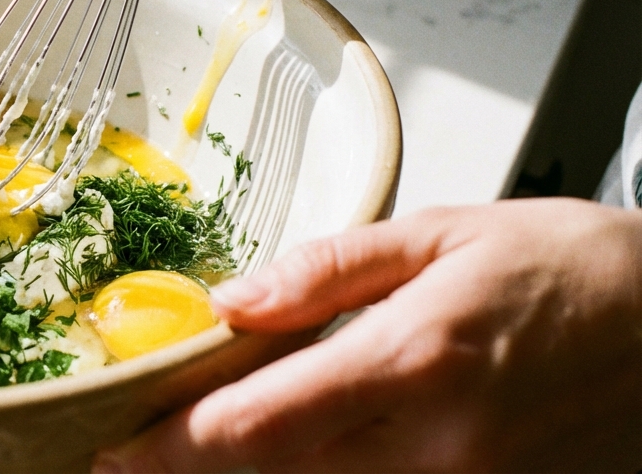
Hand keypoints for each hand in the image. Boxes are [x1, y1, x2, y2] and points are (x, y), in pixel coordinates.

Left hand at [94, 199, 641, 471]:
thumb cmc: (568, 269)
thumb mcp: (442, 235)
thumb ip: (327, 271)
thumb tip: (233, 301)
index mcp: (414, 360)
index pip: (255, 428)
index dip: (171, 446)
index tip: (118, 444)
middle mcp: (438, 446)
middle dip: (200, 463)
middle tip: (149, 436)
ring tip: (219, 435)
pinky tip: (310, 445)